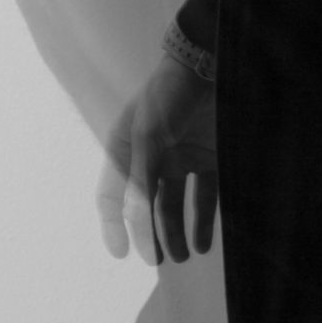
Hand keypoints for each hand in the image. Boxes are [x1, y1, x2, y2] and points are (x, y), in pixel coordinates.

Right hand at [97, 53, 217, 265]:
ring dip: (178, 232)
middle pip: (146, 206)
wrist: (209, 62)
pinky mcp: (209, 156)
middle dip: (153, 234)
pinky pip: (204, 195)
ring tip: (186, 257)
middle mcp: (151, 158)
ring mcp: (180, 157)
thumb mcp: (148, 133)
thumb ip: (141, 175)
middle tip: (162, 260)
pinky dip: (203, 219)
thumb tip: (135, 219)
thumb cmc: (169, 95)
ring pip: (175, 205)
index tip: (123, 253)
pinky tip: (206, 241)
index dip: (113, 226)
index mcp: (126, 150)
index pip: (112, 196)